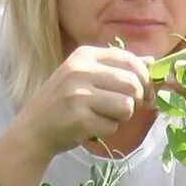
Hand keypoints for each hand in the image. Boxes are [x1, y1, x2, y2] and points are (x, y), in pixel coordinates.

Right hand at [16, 44, 155, 157]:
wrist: (33, 129)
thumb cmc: (62, 102)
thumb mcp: (85, 76)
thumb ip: (117, 68)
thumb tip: (152, 61)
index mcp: (84, 55)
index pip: (130, 60)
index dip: (144, 78)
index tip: (143, 92)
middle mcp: (80, 70)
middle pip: (133, 83)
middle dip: (137, 100)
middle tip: (127, 109)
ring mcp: (78, 94)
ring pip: (127, 105)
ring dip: (122, 117)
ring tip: (106, 117)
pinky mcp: (79, 119)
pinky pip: (113, 126)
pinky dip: (108, 130)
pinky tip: (92, 127)